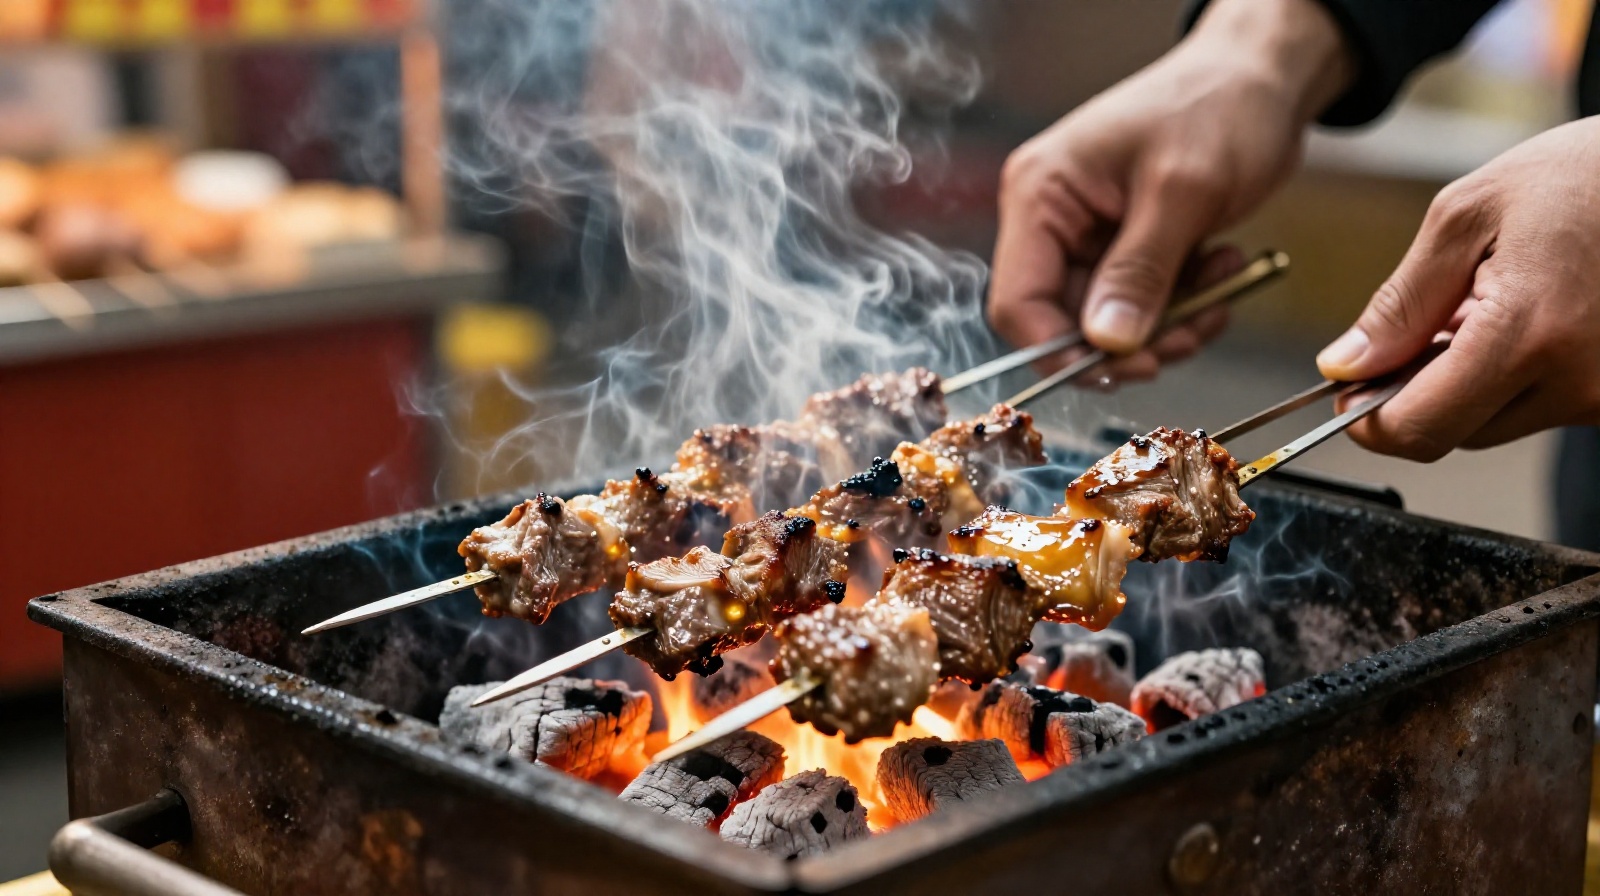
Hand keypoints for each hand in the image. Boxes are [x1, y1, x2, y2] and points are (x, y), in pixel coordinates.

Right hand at [989, 0, 1351, 380]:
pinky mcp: (1124, 248)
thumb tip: (1108, 344)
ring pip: (1108, 323)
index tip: (1126, 367)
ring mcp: (1088, 236)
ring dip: (1168, 325)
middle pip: (1064, 321)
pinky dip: (1183, 306)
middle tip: (1190, 334)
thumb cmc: (1219, 108)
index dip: (1062, 349)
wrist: (1263, 81)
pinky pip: (1140, 306)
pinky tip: (1221, 271)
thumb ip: (1141, 271)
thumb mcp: (1182, 192)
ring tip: (1220, 288)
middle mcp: (1052, 220)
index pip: (1018, 302)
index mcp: (1040, 195)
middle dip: (1131, 340)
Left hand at [1321, 117, 1599, 459]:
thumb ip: (1400, 303)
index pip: (1420, 428)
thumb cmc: (1582, 176)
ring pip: (1496, 423)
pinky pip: (1541, 406)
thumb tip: (1345, 367)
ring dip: (1468, 384)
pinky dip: (1514, 376)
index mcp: (1529, 334)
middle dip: (1418, 394)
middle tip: (1417, 333)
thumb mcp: (1466, 216)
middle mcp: (1578, 381)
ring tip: (1483, 309)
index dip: (1370, 420)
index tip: (1349, 394)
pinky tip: (1525, 320)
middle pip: (1454, 433)